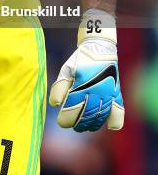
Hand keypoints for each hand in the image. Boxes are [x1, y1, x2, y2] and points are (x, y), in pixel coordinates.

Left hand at [49, 10, 124, 131]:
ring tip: (85, 125)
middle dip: (77, 124)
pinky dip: (114, 122)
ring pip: (100, 118)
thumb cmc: (79, 61)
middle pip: (86, 118)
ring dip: (92, 124)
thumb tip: (55, 104)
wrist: (99, 49)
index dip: (65, 120)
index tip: (62, 120)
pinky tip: (107, 124)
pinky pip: (119, 113)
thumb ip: (59, 87)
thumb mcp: (66, 71)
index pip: (72, 112)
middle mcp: (96, 92)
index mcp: (81, 86)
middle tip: (73, 124)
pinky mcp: (116, 94)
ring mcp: (108, 94)